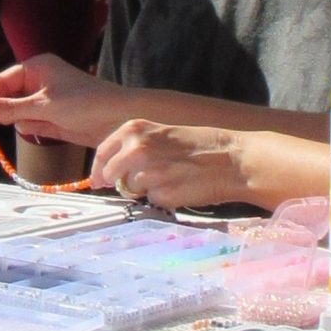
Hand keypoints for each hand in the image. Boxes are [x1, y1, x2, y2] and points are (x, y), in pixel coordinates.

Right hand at [0, 53, 130, 147]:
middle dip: (4, 108)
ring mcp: (46, 101)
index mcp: (38, 67)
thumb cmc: (84, 103)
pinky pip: (32, 123)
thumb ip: (12, 108)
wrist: (118, 119)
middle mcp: (40, 81)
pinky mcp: (53, 119)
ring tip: (33, 122)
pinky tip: (40, 129)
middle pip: (9, 95)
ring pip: (19, 111)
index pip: (4, 78)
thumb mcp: (45, 106)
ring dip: (20, 119)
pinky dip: (31, 128)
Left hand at [91, 119, 259, 211]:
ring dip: (146, 188)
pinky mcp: (160, 195)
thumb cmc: (202, 145)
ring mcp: (146, 173)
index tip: (98, 181)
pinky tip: (181, 187)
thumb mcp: (162, 134)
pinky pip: (151, 201)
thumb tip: (112, 170)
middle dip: (120, 182)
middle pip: (110, 175)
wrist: (232, 159)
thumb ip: (136, 147)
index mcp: (134, 129)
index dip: (98, 170)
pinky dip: (163, 198)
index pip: (102, 152)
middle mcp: (135, 149)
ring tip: (172, 177)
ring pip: (131, 190)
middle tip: (143, 181)